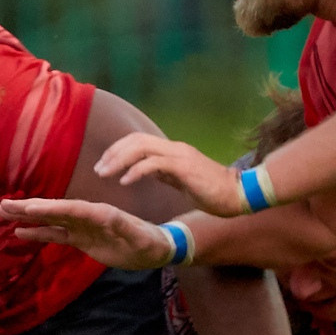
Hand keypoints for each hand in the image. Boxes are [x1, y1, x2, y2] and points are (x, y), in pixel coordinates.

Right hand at [0, 198, 174, 269]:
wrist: (154, 248)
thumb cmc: (149, 243)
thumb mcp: (141, 237)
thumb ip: (125, 228)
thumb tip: (110, 218)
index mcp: (100, 214)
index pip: (71, 209)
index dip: (50, 208)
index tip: (29, 207)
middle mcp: (87, 217)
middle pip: (53, 210)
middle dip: (29, 207)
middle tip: (3, 204)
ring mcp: (81, 227)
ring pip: (49, 219)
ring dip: (27, 215)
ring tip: (3, 211)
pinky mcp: (79, 238)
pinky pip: (55, 234)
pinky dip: (37, 232)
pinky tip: (19, 231)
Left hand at [95, 132, 243, 214]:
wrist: (237, 195)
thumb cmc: (209, 190)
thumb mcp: (179, 178)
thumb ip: (161, 171)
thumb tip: (141, 170)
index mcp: (172, 150)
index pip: (138, 140)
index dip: (117, 149)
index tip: (102, 165)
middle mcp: (174, 148)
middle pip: (136, 139)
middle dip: (112, 153)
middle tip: (98, 170)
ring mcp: (180, 156)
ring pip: (142, 147)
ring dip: (119, 160)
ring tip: (104, 174)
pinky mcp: (185, 167)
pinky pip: (154, 164)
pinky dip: (135, 171)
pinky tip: (124, 181)